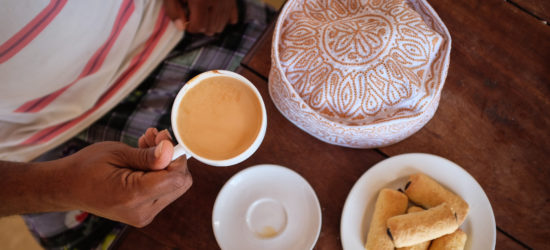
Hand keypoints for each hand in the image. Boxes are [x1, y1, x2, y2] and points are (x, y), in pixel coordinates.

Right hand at [56, 128, 191, 226]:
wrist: (66, 187)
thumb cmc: (86, 167)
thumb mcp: (117, 153)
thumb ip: (148, 155)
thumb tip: (172, 150)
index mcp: (133, 196)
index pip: (176, 178)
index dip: (175, 155)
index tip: (163, 138)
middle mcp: (142, 211)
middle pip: (180, 183)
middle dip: (172, 158)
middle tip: (156, 138)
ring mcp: (144, 215)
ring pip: (174, 186)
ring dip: (166, 163)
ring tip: (146, 143)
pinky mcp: (144, 212)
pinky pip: (163, 191)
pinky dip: (159, 173)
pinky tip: (145, 157)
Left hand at [163, 0, 237, 34]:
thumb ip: (173, 9)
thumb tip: (181, 27)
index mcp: (200, 1)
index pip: (199, 26)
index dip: (190, 27)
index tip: (187, 20)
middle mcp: (216, 2)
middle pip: (211, 28)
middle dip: (202, 27)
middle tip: (195, 18)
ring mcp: (226, 0)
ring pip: (222, 24)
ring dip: (213, 25)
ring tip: (204, 18)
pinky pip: (233, 16)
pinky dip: (226, 19)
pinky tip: (219, 17)